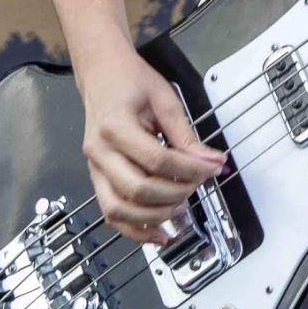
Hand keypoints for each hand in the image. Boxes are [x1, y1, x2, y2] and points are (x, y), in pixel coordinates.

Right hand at [74, 44, 230, 244]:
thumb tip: (213, 161)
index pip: (157, 159)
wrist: (102, 74)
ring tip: (182, 206)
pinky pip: (111, 214)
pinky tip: (160, 234)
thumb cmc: (131, 81)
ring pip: (119, 210)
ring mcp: (94, 168)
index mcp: (115, 126)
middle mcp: (99, 152)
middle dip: (176, 192)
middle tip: (198, 184)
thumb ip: (186, 135)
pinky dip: (135, 230)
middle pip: (137, 189)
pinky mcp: (97, 178)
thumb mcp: (165, 99)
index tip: (213, 168)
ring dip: (155, 215)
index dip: (189, 169)